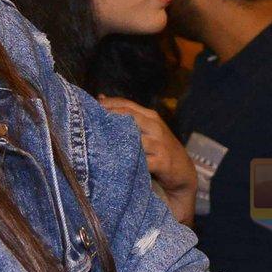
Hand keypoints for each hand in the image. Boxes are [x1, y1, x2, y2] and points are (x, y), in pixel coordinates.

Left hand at [98, 96, 197, 224]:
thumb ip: (127, 116)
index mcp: (151, 116)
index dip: (107, 105)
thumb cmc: (160, 150)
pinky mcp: (162, 162)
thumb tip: (100, 98)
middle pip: (128, 116)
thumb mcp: (147, 130)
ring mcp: (159, 144)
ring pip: (134, 137)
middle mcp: (155, 127)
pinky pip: (141, 160)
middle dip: (108, 118)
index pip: (126, 104)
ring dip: (114, 140)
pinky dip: (126, 161)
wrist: (183, 173)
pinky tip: (112, 162)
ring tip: (95, 143)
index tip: (88, 108)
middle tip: (88, 123)